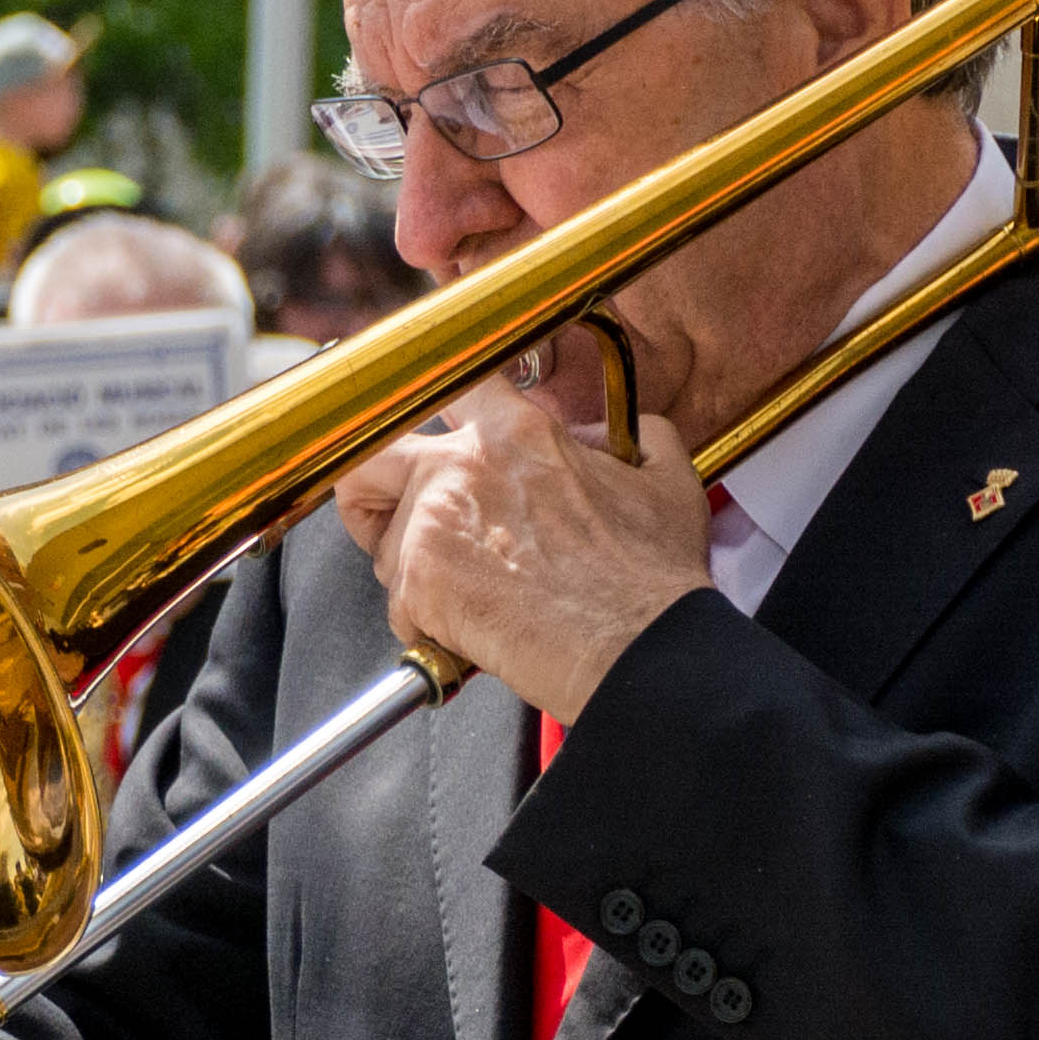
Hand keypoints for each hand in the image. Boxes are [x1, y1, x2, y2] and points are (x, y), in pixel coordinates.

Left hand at [331, 374, 710, 724]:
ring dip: (419, 580)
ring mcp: (434, 520)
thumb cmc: (652, 581)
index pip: (448, 392)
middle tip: (407, 533)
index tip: (430, 445)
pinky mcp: (421, 580)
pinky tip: (474, 634)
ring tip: (474, 602)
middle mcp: (465, 464)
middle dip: (376, 499)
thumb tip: (596, 442)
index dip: (433, 422)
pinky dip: (431, 630)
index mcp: (518, 432)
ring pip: (386, 549)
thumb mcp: (665, 480)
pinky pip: (400, 610)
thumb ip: (630, 438)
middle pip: (373, 461)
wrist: (638, 646)